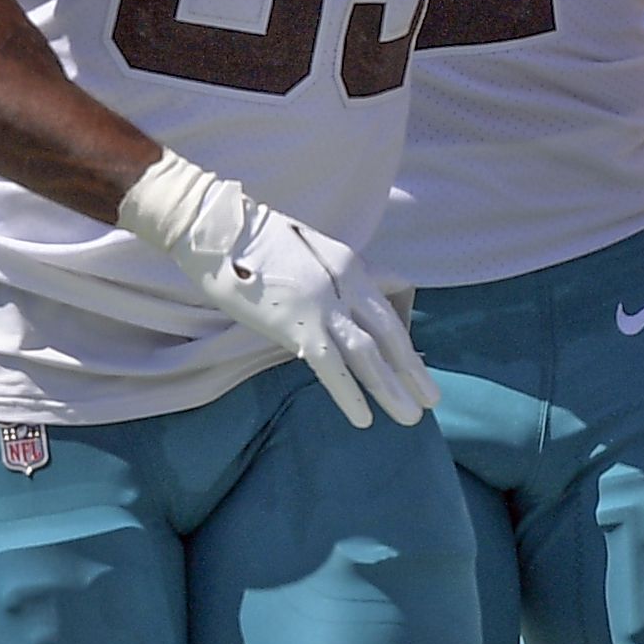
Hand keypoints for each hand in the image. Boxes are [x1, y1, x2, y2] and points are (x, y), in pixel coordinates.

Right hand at [115, 150, 433, 429]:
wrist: (213, 226)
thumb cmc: (253, 240)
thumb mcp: (309, 252)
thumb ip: (333, 279)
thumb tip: (348, 306)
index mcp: (350, 265)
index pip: (386, 312)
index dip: (404, 345)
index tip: (416, 370)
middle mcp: (345, 284)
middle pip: (388, 335)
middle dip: (411, 371)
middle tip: (431, 400)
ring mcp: (322, 304)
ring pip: (367, 354)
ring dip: (390, 388)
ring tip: (410, 416)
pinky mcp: (295, 323)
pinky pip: (330, 366)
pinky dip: (349, 393)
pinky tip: (363, 418)